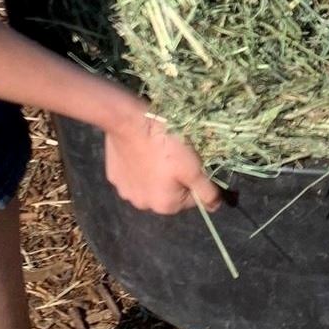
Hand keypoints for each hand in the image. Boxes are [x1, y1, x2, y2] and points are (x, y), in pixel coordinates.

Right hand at [104, 110, 222, 214]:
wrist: (129, 121)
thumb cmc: (166, 144)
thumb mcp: (194, 167)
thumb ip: (207, 191)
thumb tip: (215, 208)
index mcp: (165, 206)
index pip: (192, 198)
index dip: (195, 178)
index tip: (192, 160)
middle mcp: (143, 205)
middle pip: (169, 192)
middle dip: (174, 177)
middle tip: (175, 153)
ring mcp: (125, 191)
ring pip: (150, 184)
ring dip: (155, 173)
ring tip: (157, 151)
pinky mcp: (113, 176)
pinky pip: (132, 174)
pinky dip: (138, 166)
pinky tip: (140, 150)